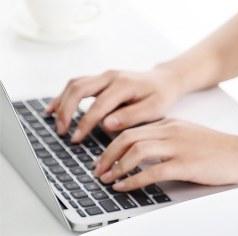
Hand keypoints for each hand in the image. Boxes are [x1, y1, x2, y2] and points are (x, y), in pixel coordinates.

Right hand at [45, 65, 183, 142]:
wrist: (165, 81)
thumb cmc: (161, 97)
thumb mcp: (153, 110)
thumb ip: (130, 116)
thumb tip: (106, 125)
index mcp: (123, 85)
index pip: (98, 105)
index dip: (85, 123)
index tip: (77, 139)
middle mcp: (110, 77)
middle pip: (79, 89)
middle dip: (66, 111)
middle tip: (61, 131)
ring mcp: (104, 76)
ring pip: (74, 84)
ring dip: (61, 102)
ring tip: (53, 121)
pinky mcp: (101, 79)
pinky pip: (77, 84)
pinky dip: (64, 96)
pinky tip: (55, 108)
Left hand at [94, 119, 237, 189]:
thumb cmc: (219, 150)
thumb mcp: (189, 137)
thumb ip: (167, 140)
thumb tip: (145, 153)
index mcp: (170, 124)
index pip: (132, 128)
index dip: (112, 144)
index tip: (104, 158)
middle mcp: (170, 132)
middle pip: (127, 137)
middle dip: (107, 155)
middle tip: (98, 170)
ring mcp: (177, 147)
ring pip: (135, 151)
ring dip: (116, 166)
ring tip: (107, 179)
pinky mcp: (185, 164)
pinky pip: (151, 171)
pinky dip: (133, 179)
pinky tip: (124, 186)